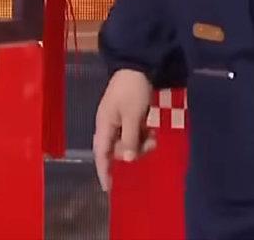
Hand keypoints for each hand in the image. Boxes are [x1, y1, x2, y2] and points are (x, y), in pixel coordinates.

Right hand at [93, 69, 157, 191]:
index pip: (100, 154)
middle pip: (117, 150)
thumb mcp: (133, 115)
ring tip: (153, 135)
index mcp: (104, 125)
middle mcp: (107, 125)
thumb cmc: (132, 90)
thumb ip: (130, 139)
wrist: (137, 65)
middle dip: (134, 151)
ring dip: (140, 143)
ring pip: (127, 142)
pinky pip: (132, 133)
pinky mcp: (126, 116)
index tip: (108, 188)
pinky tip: (150, 128)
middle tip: (152, 143)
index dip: (103, 171)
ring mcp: (117, 120)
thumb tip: (129, 160)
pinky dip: (141, 134)